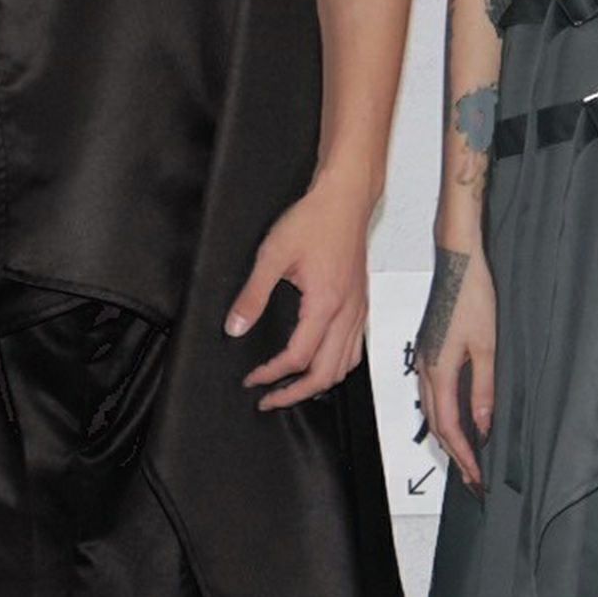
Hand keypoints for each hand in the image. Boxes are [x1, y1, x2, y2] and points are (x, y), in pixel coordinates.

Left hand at [224, 171, 371, 409]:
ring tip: (293, 387)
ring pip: (345, 365)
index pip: (298, 357)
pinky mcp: (362, 302)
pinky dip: (337, 364)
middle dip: (296, 393)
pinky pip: (355, 347)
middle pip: (327, 374)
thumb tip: (235, 327)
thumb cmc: (315, 219)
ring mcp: (359, 309)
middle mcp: (347, 312)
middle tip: (270, 399)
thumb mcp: (273, 254)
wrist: (346, 197)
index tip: (252, 379)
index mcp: (325, 304)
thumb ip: (252, 294)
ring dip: (319, 383)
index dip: (271, 374)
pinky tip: (321, 360)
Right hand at [415, 243, 494, 496]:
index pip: (449, 426)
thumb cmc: (472, 294)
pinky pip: (430, 392)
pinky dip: (441, 413)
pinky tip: (454, 416)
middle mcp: (425, 367)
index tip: (476, 476)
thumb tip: (484, 426)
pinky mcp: (427, 346)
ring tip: (464, 454)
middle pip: (435, 423)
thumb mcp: (486, 346)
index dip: (463, 455)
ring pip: (430, 408)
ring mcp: (423, 356)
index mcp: (438, 369)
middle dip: (452, 452)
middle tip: (471, 477)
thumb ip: (483, 389)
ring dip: (446, 435)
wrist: (457, 260)